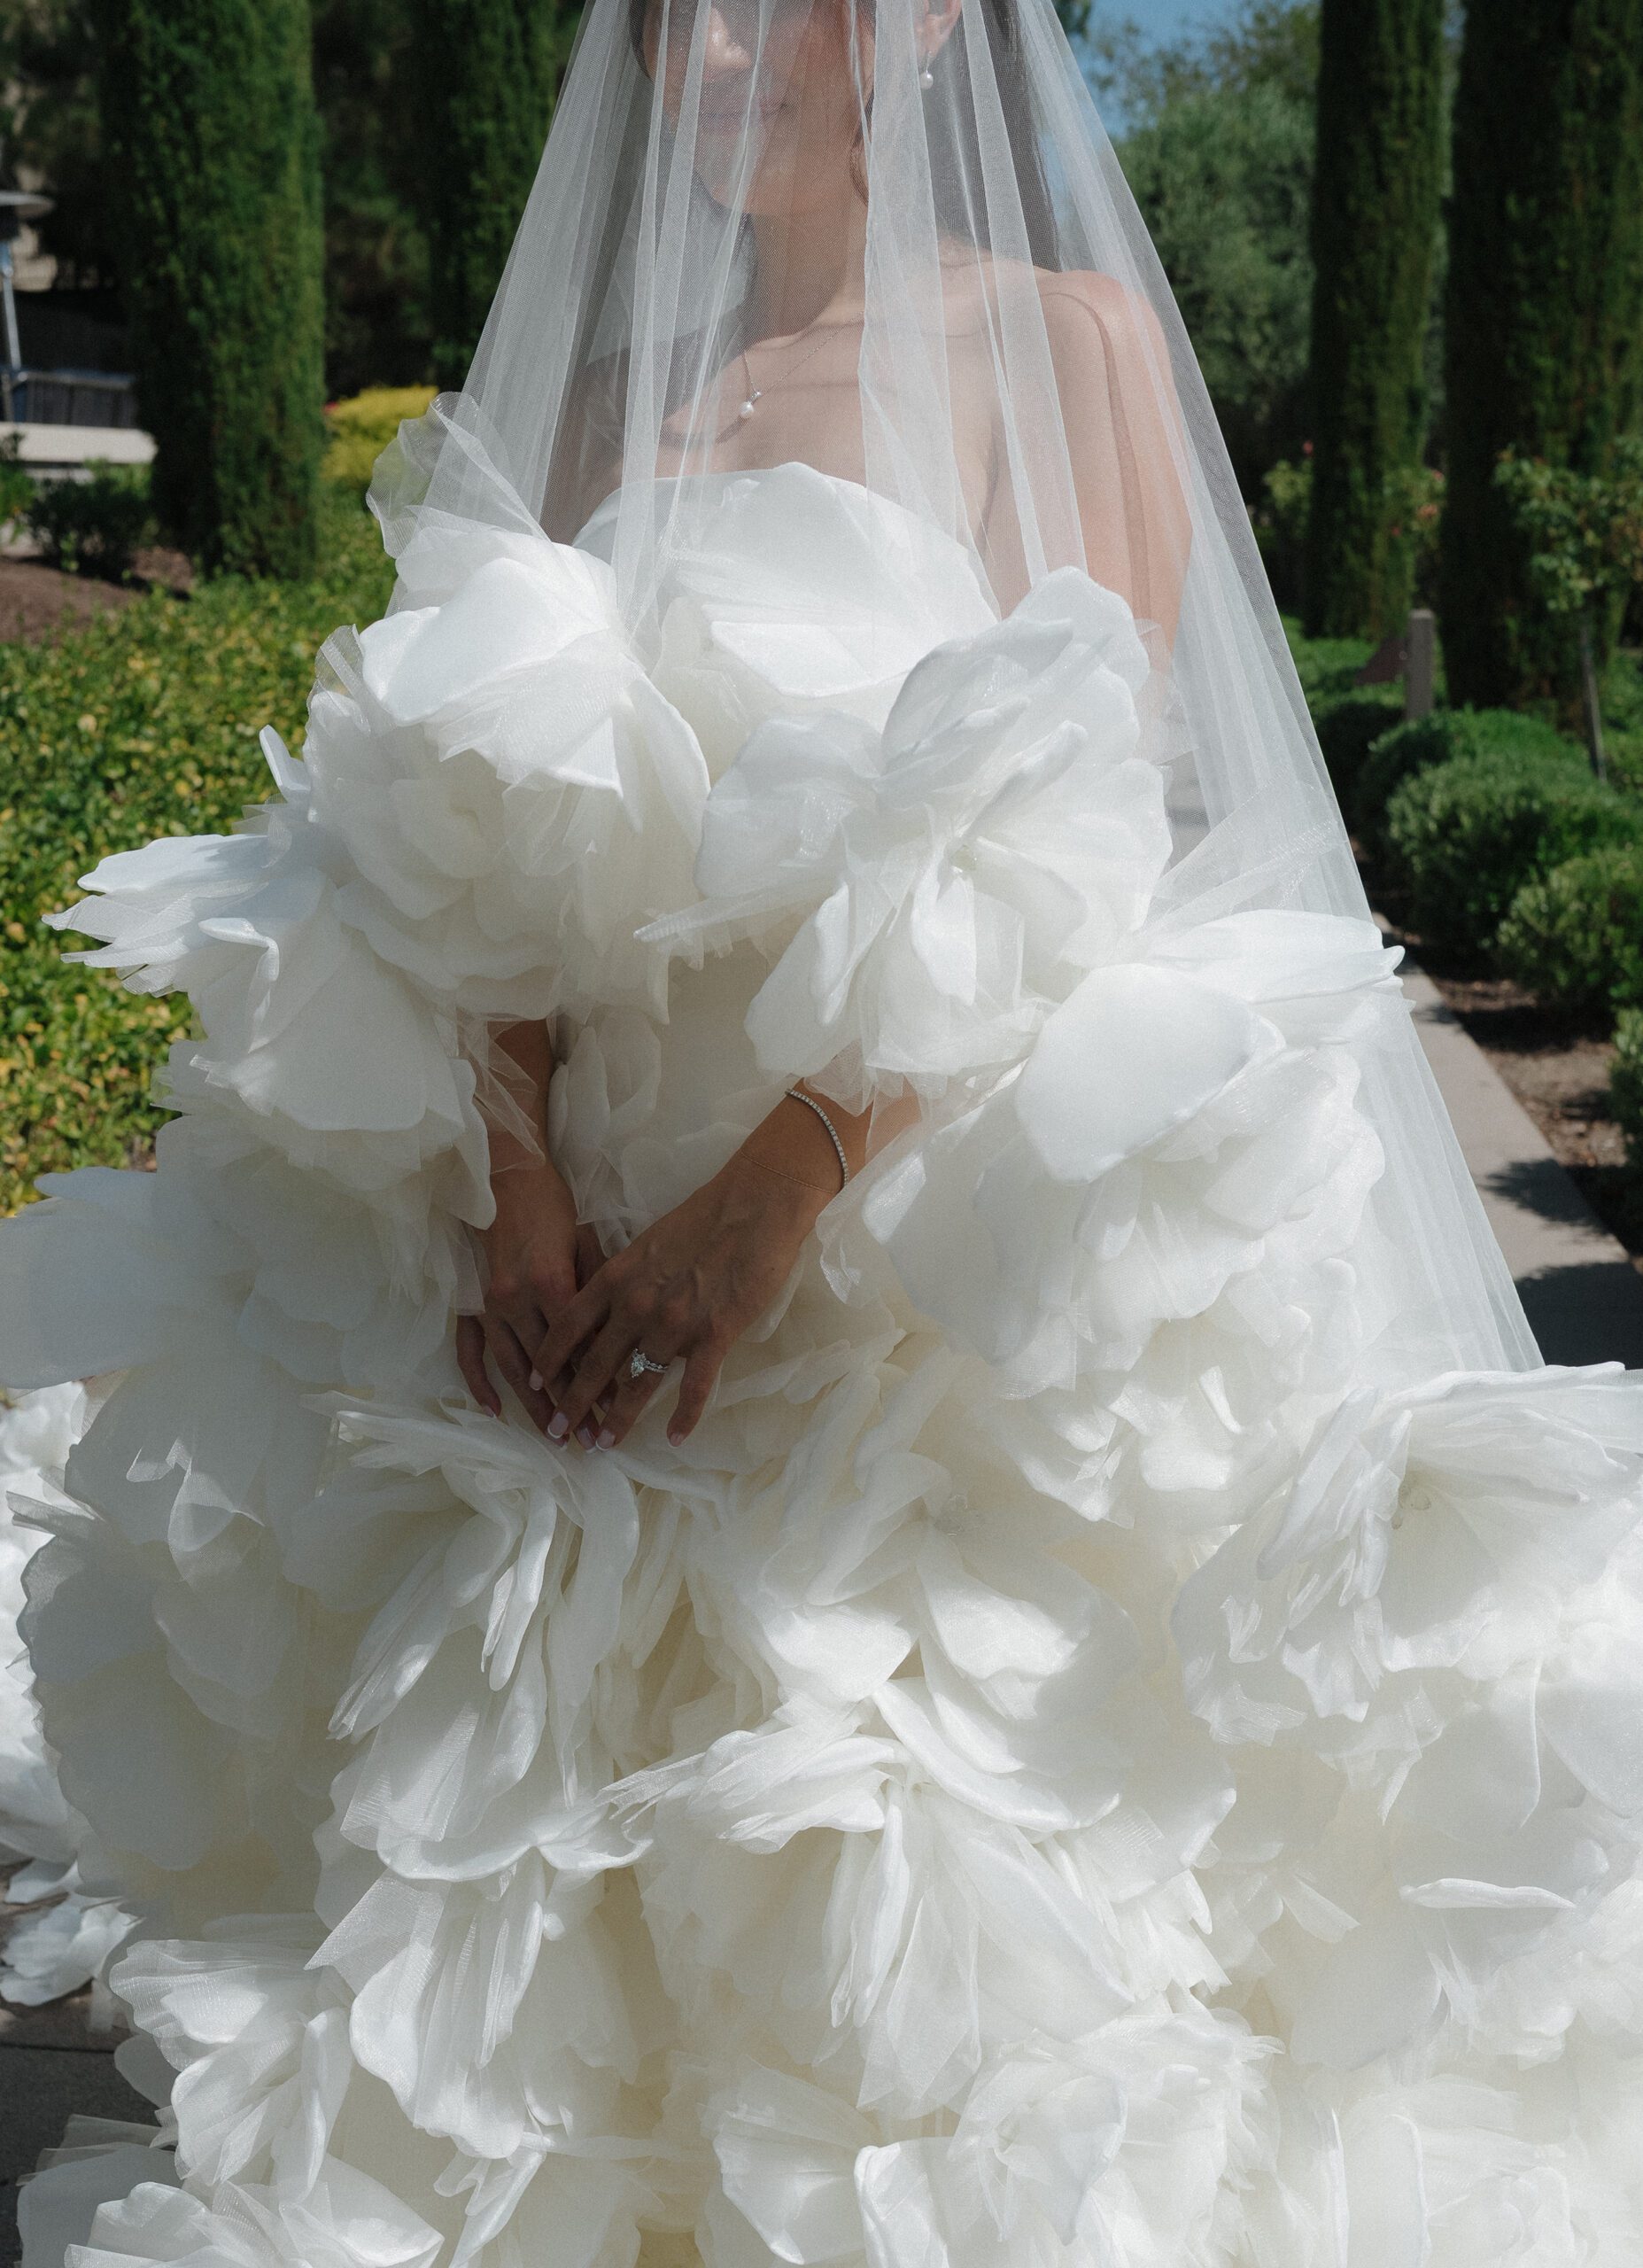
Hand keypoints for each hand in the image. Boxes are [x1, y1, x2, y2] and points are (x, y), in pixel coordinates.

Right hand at [456, 1159, 605, 1430]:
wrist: (507, 1181)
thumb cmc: (554, 1209)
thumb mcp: (587, 1244)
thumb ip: (598, 1293)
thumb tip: (622, 1339)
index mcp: (551, 1284)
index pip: (579, 1348)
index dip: (599, 1382)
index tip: (619, 1410)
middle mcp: (516, 1301)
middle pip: (548, 1367)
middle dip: (571, 1407)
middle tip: (592, 1441)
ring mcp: (489, 1306)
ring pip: (512, 1368)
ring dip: (534, 1407)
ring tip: (554, 1437)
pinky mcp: (472, 1304)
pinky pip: (470, 1352)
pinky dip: (480, 1383)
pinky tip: (494, 1411)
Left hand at [529, 1148, 834, 1451]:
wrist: (754, 1204)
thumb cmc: (704, 1215)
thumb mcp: (649, 1241)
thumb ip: (628, 1277)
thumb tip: (616, 1307)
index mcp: (617, 1276)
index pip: (569, 1325)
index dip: (548, 1358)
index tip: (535, 1383)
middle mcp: (636, 1304)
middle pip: (594, 1364)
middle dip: (572, 1403)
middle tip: (558, 1431)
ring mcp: (675, 1323)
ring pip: (637, 1384)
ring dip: (619, 1420)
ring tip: (605, 1444)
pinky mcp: (715, 1334)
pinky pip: (694, 1386)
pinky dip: (684, 1416)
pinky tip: (676, 1438)